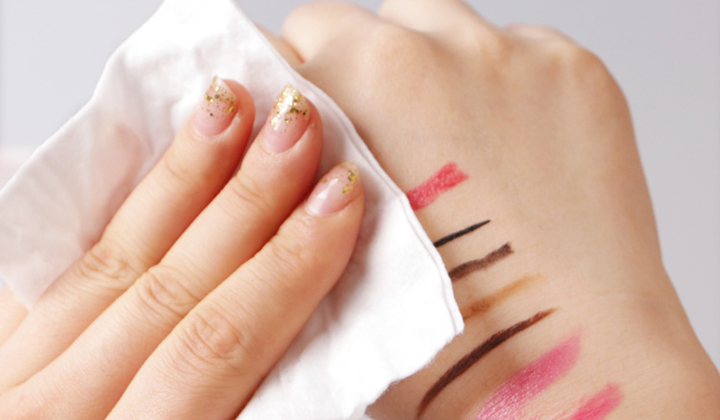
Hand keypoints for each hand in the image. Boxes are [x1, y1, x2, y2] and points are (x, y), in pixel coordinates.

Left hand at [0, 80, 363, 418]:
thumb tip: (326, 378)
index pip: (215, 348)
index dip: (286, 270)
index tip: (339, 199)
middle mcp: (58, 416)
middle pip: (167, 290)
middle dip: (243, 201)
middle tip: (297, 126)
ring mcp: (12, 385)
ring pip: (106, 267)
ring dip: (178, 183)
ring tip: (226, 111)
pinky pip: (53, 274)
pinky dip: (109, 214)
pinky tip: (149, 170)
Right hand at [264, 0, 719, 417]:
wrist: (566, 368)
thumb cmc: (444, 334)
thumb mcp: (321, 255)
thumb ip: (290, 179)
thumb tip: (282, 138)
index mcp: (367, 81)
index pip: (295, 41)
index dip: (298, 93)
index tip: (311, 124)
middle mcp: (443, 47)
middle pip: (362, 22)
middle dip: (355, 75)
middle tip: (378, 145)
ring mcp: (519, 55)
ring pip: (437, 26)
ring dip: (426, 70)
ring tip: (443, 147)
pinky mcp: (578, 73)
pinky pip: (512, 50)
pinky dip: (497, 87)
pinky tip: (503, 156)